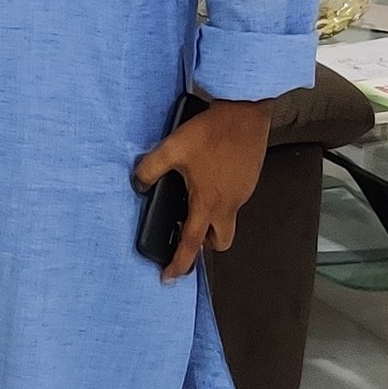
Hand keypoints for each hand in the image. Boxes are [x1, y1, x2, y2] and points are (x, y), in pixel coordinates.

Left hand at [132, 98, 270, 281]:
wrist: (247, 111)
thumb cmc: (212, 132)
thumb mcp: (173, 147)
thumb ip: (150, 169)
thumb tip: (138, 184)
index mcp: (207, 202)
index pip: (190, 243)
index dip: (179, 264)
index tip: (169, 278)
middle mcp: (228, 204)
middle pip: (218, 241)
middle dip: (204, 245)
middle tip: (188, 231)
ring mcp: (242, 193)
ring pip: (227, 220)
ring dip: (211, 219)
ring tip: (194, 197)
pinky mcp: (249, 180)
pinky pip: (233, 200)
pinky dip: (220, 198)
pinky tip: (209, 176)